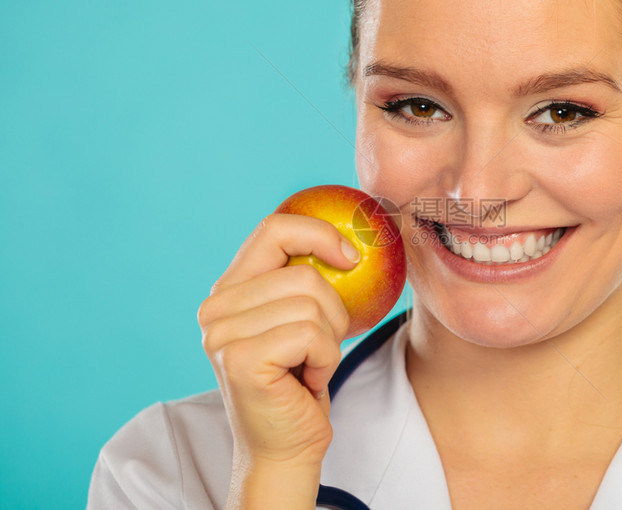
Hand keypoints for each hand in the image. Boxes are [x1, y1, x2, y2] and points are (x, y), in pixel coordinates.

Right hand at [197, 214, 359, 504]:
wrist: (284, 446)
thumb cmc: (300, 380)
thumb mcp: (300, 319)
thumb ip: (304, 280)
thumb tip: (352, 240)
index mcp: (229, 289)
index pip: (273, 229)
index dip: (318, 233)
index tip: (351, 258)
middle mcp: (215, 308)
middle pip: (303, 274)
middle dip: (333, 311)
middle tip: (320, 346)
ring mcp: (222, 334)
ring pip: (312, 304)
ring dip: (330, 340)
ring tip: (310, 364)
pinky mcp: (239, 360)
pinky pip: (312, 336)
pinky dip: (325, 359)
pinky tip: (307, 379)